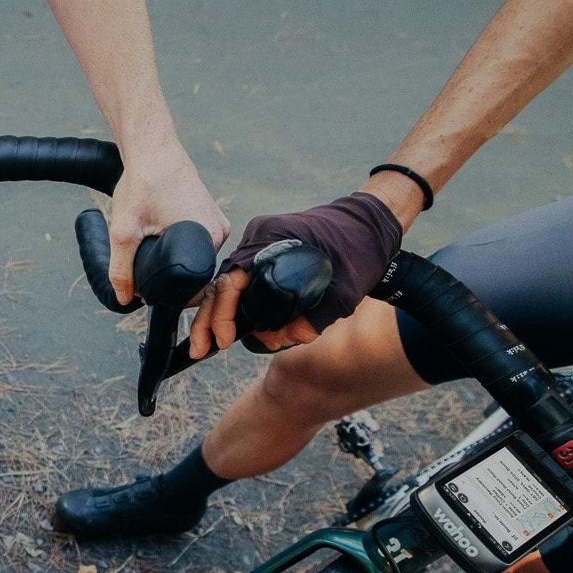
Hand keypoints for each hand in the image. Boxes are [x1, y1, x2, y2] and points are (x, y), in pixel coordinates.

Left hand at [106, 144, 228, 306]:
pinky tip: (160, 231)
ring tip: (150, 239)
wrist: (152, 148)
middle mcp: (219, 233)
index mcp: (209, 238)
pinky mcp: (211, 215)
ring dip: (171, 259)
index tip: (143, 283)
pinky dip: (177, 243)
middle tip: (142, 255)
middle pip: (191, 275)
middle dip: (166, 275)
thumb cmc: (142, 182)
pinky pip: (194, 242)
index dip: (164, 291)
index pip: (190, 287)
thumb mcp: (124, 230)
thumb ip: (121, 268)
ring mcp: (217, 223)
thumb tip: (124, 299)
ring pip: (191, 258)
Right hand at [192, 190, 403, 357]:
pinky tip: (235, 325)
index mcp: (268, 241)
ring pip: (228, 283)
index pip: (229, 281)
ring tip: (214, 343)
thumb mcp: (345, 292)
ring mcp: (259, 243)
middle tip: (200, 350)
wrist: (372, 223)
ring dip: (219, 313)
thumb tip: (287, 338)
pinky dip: (235, 302)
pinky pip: (242, 278)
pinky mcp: (266, 250)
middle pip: (220, 283)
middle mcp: (257, 239)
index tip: (223, 341)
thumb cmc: (360, 248)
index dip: (220, 316)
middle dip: (208, 320)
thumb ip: (316, 319)